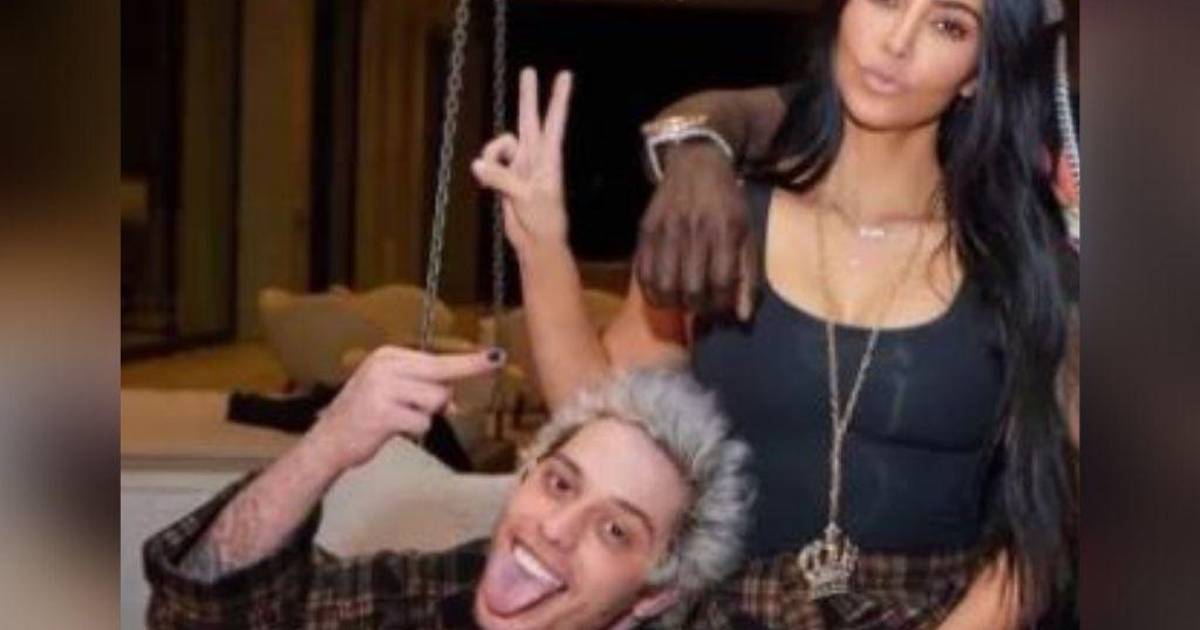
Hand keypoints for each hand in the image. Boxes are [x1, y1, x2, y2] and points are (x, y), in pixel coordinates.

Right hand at [310, 346, 502, 470]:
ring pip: (435, 401)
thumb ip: (422, 388)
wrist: (329, 440)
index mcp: (389, 356)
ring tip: (398, 418)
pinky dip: (414, 430)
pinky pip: (422, 422)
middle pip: (441, 375)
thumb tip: (453, 400)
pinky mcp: (382, 413)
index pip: (438, 359)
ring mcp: (383, 388)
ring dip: (425, 415)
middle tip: (468, 380)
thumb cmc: (367, 414)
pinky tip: (391, 429)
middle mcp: (386, 366)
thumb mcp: (392, 390)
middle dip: (451, 387)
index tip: (496, 357)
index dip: (469, 362)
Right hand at [472, 68, 572, 254]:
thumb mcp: (526, 196)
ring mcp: (520, 165)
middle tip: (528, 70)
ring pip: (501, 144)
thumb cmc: (543, 218)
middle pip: (529, 119)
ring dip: (493, 154)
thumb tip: (478, 164)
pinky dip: (486, 170)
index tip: (566, 75)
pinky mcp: (505, 177)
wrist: (535, 241)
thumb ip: (502, 177)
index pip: (554, 121)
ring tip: (491, 174)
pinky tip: (487, 182)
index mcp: (549, 157)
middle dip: (528, 96)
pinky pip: (490, 163)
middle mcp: (535, 156)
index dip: (559, 98)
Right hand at [635, 142, 758, 319]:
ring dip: (673, 304)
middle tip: (702, 307)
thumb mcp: (747, 233)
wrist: (697, 164)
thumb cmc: (728, 204)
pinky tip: (663, 291)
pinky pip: (643, 272)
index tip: (722, 309)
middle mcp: (695, 231)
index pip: (720, 283)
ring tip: (682, 302)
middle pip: (691, 289)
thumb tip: (742, 318)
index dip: (720, 305)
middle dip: (698, 308)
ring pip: (664, 286)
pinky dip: (651, 290)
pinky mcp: (646, 229)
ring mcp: (667, 229)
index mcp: (725, 231)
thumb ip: (748, 276)